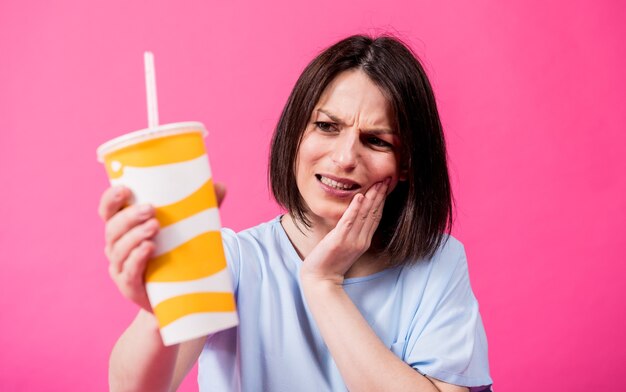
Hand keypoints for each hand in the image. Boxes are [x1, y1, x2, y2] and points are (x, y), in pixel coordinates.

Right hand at [98, 183, 226, 310]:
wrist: (178, 295)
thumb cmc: (177, 253)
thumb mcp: (187, 228)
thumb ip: (201, 207)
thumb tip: (221, 186)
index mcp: (124, 227)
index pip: (108, 210)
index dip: (111, 199)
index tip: (126, 189)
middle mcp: (116, 246)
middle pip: (112, 228)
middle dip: (129, 216)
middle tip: (151, 209)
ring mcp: (120, 267)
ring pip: (119, 249)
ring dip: (134, 236)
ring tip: (154, 226)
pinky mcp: (129, 287)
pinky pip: (129, 271)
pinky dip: (137, 258)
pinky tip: (149, 248)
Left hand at [300, 178, 389, 285]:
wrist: (321, 280)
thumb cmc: (330, 262)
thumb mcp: (345, 245)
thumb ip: (351, 232)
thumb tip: (353, 216)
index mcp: (364, 240)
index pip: (375, 217)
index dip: (381, 201)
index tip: (385, 186)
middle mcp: (361, 240)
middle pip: (373, 214)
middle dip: (380, 195)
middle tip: (386, 179)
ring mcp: (352, 240)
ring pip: (364, 215)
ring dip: (371, 198)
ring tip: (377, 184)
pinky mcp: (340, 240)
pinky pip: (349, 222)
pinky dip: (355, 209)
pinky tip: (360, 197)